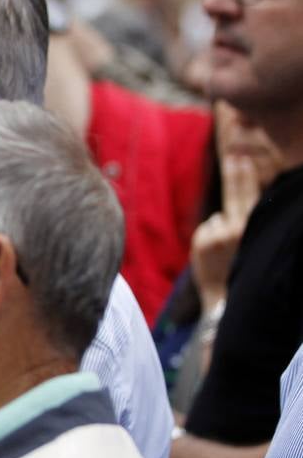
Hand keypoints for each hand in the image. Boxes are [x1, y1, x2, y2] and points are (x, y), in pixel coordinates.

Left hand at [191, 152, 261, 309]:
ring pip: (218, 218)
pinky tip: (213, 255)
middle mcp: (239, 229)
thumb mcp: (252, 245)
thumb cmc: (242, 271)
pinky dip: (208, 238)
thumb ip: (244, 223)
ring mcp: (220, 235)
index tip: (241, 158)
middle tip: (234, 156)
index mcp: (253, 229)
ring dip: (220, 229)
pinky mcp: (203, 242)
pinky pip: (206, 230)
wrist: (227, 300)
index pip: (250, 196)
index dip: (246, 176)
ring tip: (226, 252)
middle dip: (235, 174)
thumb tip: (232, 205)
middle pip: (234, 195)